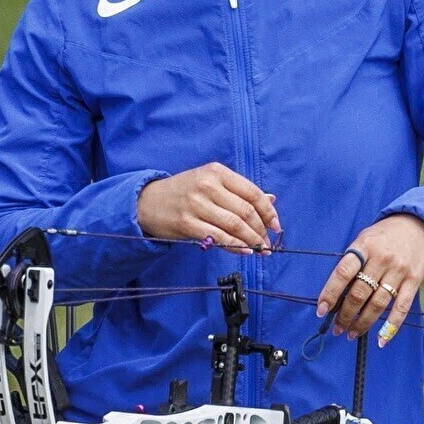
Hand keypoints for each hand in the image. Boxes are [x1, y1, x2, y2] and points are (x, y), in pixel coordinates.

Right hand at [136, 163, 280, 251]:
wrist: (147, 201)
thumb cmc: (184, 192)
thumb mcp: (211, 182)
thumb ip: (240, 191)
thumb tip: (271, 199)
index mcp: (217, 172)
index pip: (252, 192)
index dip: (268, 212)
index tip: (276, 226)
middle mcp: (208, 185)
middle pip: (245, 211)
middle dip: (261, 230)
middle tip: (267, 243)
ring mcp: (196, 204)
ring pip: (234, 225)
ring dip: (251, 240)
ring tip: (259, 249)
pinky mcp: (187, 223)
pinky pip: (218, 237)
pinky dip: (235, 246)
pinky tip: (244, 251)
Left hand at [316, 213, 423, 343]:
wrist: (419, 225)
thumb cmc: (385, 236)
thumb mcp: (365, 238)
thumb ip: (352, 261)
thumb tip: (335, 293)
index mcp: (364, 246)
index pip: (343, 273)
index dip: (330, 293)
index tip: (321, 310)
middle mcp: (382, 259)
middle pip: (359, 293)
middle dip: (345, 314)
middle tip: (337, 328)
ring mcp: (399, 270)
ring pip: (378, 303)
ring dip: (362, 323)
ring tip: (351, 333)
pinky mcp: (414, 280)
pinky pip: (402, 307)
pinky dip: (391, 326)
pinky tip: (381, 340)